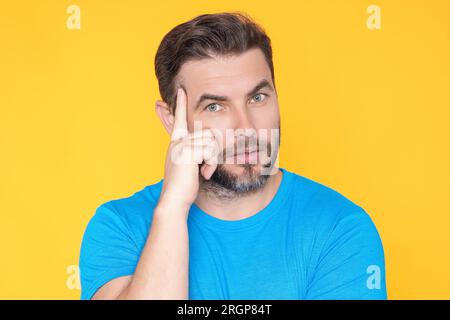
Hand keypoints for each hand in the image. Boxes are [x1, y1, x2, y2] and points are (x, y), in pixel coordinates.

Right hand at [158, 87, 218, 212]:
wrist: (174, 200)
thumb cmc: (184, 186)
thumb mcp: (190, 166)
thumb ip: (197, 154)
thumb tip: (212, 146)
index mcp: (176, 143)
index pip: (178, 120)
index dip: (180, 104)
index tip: (181, 90)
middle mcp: (177, 142)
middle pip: (208, 133)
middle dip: (213, 152)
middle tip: (205, 168)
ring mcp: (181, 146)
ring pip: (211, 141)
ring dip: (213, 159)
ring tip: (204, 171)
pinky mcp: (187, 152)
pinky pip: (210, 150)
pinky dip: (211, 164)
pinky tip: (204, 173)